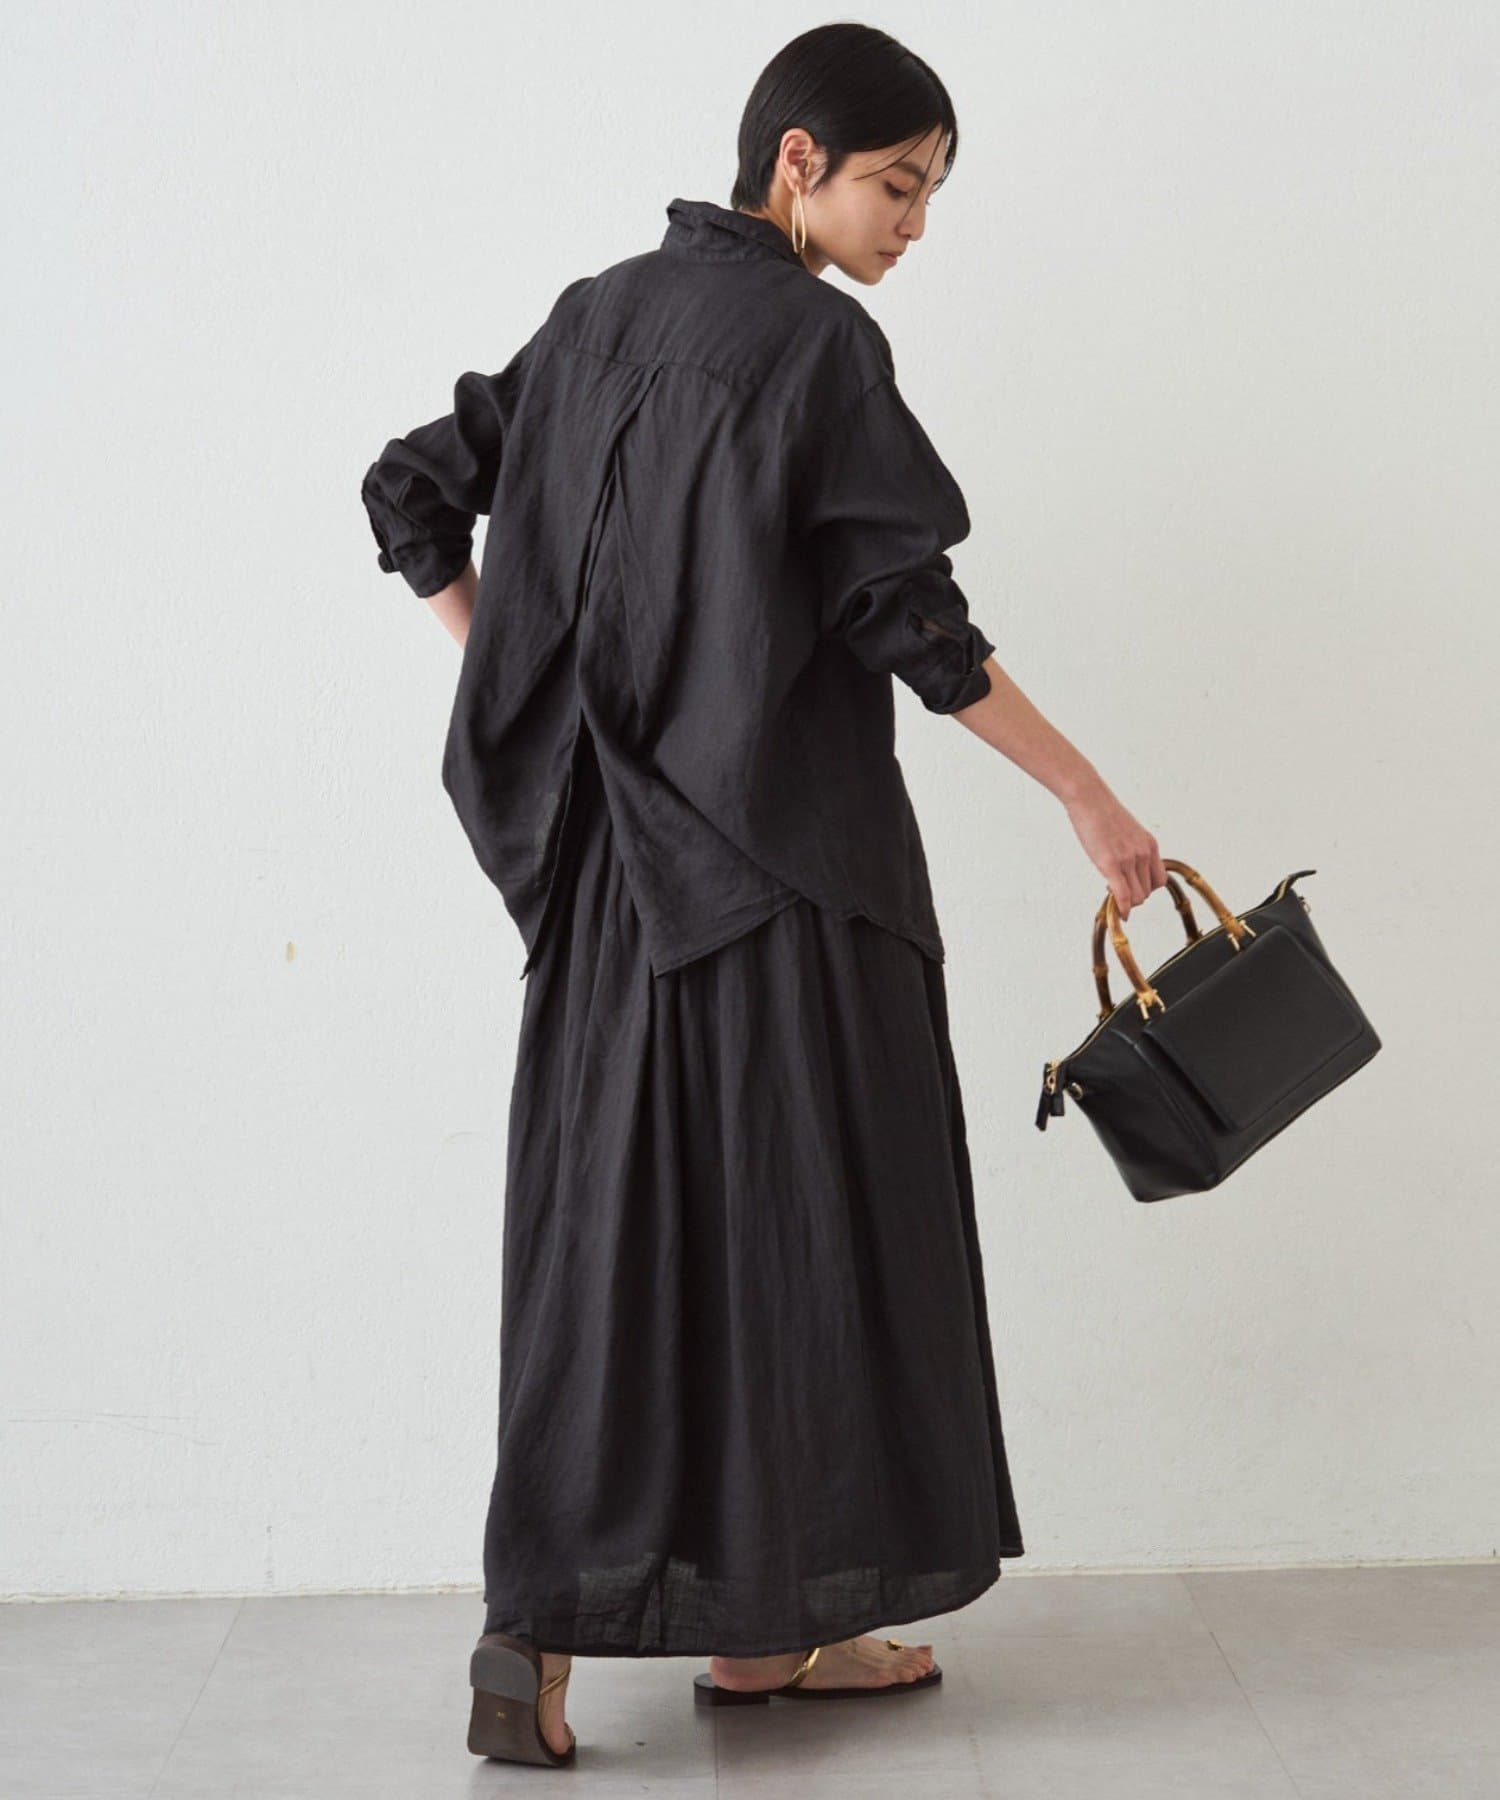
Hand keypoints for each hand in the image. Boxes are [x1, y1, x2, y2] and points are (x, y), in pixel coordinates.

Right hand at [1063, 782, 1167, 919]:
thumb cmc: (1102, 812)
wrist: (1089, 798)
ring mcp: (1128, 859)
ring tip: (1113, 895)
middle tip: (1118, 893)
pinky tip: (1119, 914)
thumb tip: (1127, 867)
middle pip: (1148, 892)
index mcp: (1150, 845)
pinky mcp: (1111, 864)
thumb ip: (1132, 850)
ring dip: (1126, 903)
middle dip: (1134, 897)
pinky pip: (1123, 895)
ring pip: (1137, 897)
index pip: (1159, 880)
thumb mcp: (1128, 831)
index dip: (1146, 889)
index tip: (1132, 888)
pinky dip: (1123, 909)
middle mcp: (1143, 853)